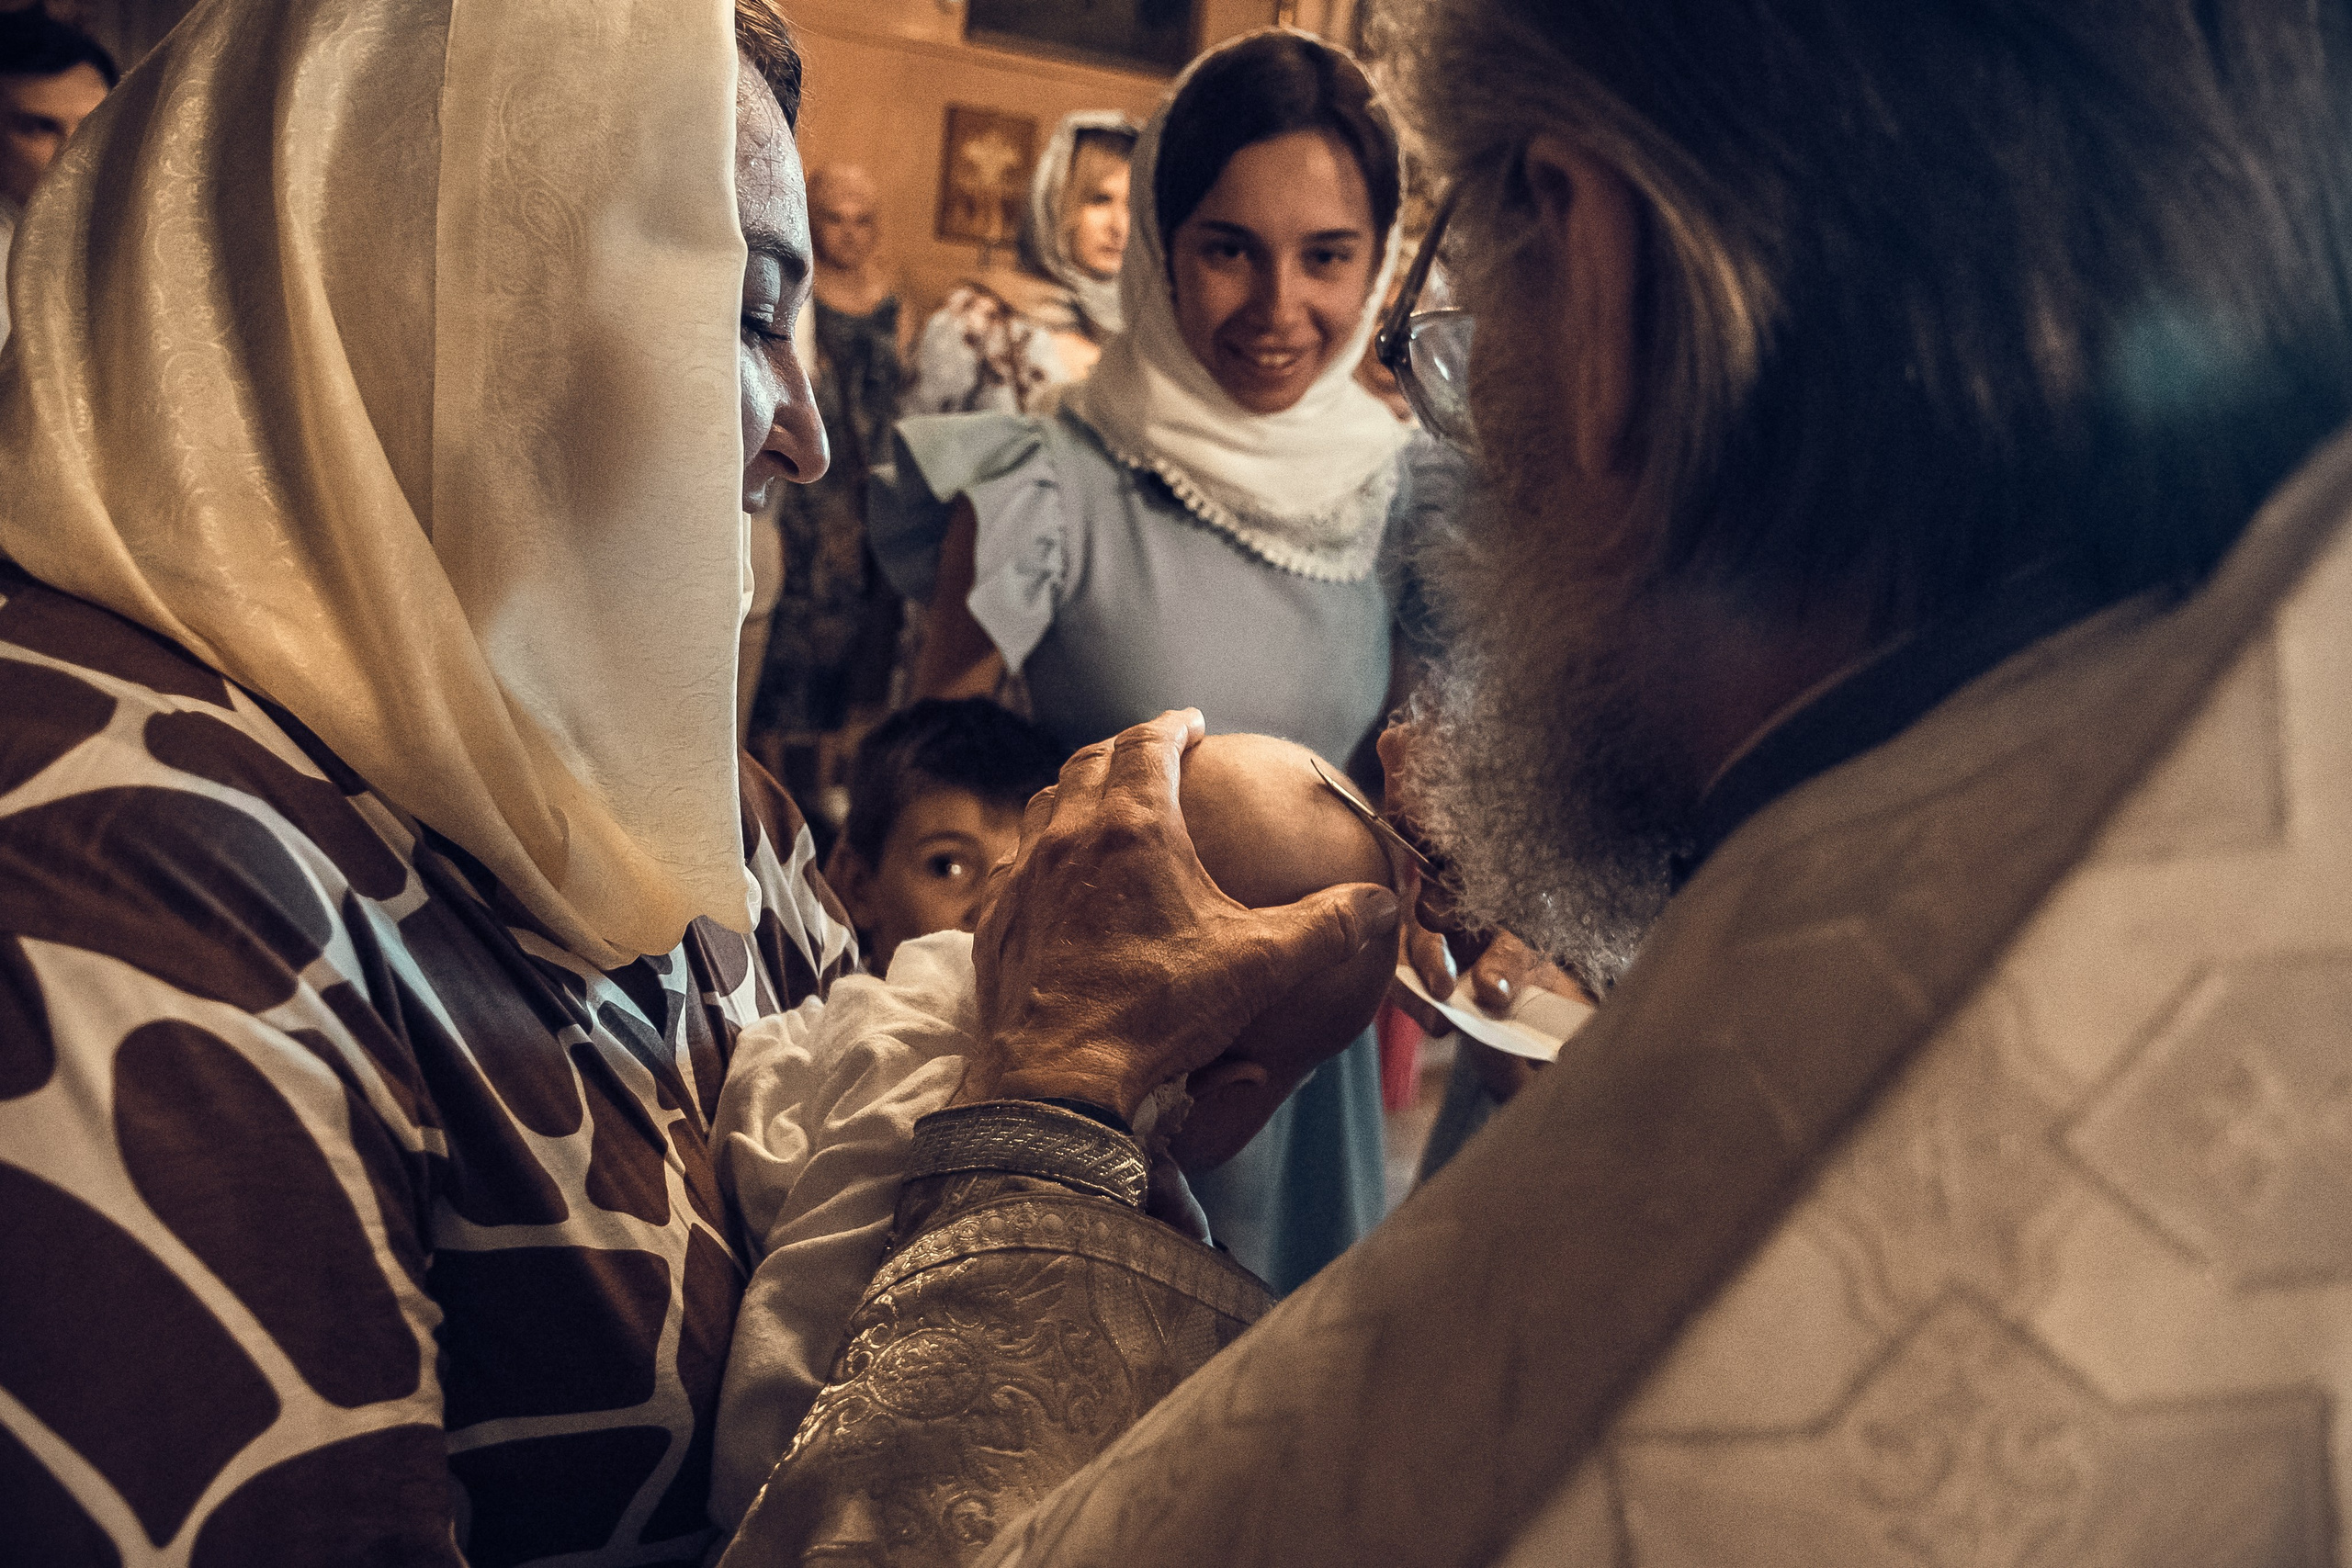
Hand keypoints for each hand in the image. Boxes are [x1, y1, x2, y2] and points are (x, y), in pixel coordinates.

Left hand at [960, 709, 1400, 1118]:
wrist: (1060, 1077)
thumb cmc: (1158, 1013)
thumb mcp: (1260, 966)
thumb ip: (1327, 927)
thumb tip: (1383, 904)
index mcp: (1135, 828)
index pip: (1149, 745)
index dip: (1173, 726)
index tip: (1192, 722)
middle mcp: (1070, 836)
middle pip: (1091, 763)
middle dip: (1124, 748)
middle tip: (1151, 753)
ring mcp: (1024, 876)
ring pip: (1044, 805)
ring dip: (1076, 793)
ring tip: (1101, 803)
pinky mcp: (995, 919)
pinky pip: (1014, 864)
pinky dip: (1038, 852)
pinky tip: (1052, 876)